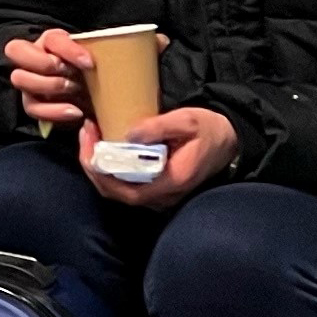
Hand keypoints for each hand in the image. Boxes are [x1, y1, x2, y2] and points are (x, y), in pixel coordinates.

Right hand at [4, 27, 94, 129]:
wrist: (90, 95)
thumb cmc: (86, 73)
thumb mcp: (89, 58)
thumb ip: (84, 55)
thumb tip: (87, 61)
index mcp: (47, 43)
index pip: (49, 38)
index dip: (67, 49)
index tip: (88, 62)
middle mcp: (31, 58)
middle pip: (16, 50)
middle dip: (45, 63)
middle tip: (70, 73)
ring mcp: (27, 81)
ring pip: (19, 78)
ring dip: (48, 84)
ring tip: (72, 89)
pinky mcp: (31, 104)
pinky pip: (32, 108)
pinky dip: (54, 110)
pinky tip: (75, 111)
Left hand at [80, 106, 238, 208]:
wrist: (230, 141)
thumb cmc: (210, 130)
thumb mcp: (187, 120)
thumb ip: (158, 127)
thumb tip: (127, 135)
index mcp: (172, 182)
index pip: (126, 192)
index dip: (101, 172)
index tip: (90, 142)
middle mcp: (164, 195)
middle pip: (116, 193)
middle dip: (93, 165)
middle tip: (85, 132)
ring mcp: (160, 194)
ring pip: (118, 190)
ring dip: (99, 165)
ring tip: (90, 134)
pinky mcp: (157, 187)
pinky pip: (126, 184)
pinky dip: (110, 167)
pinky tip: (104, 144)